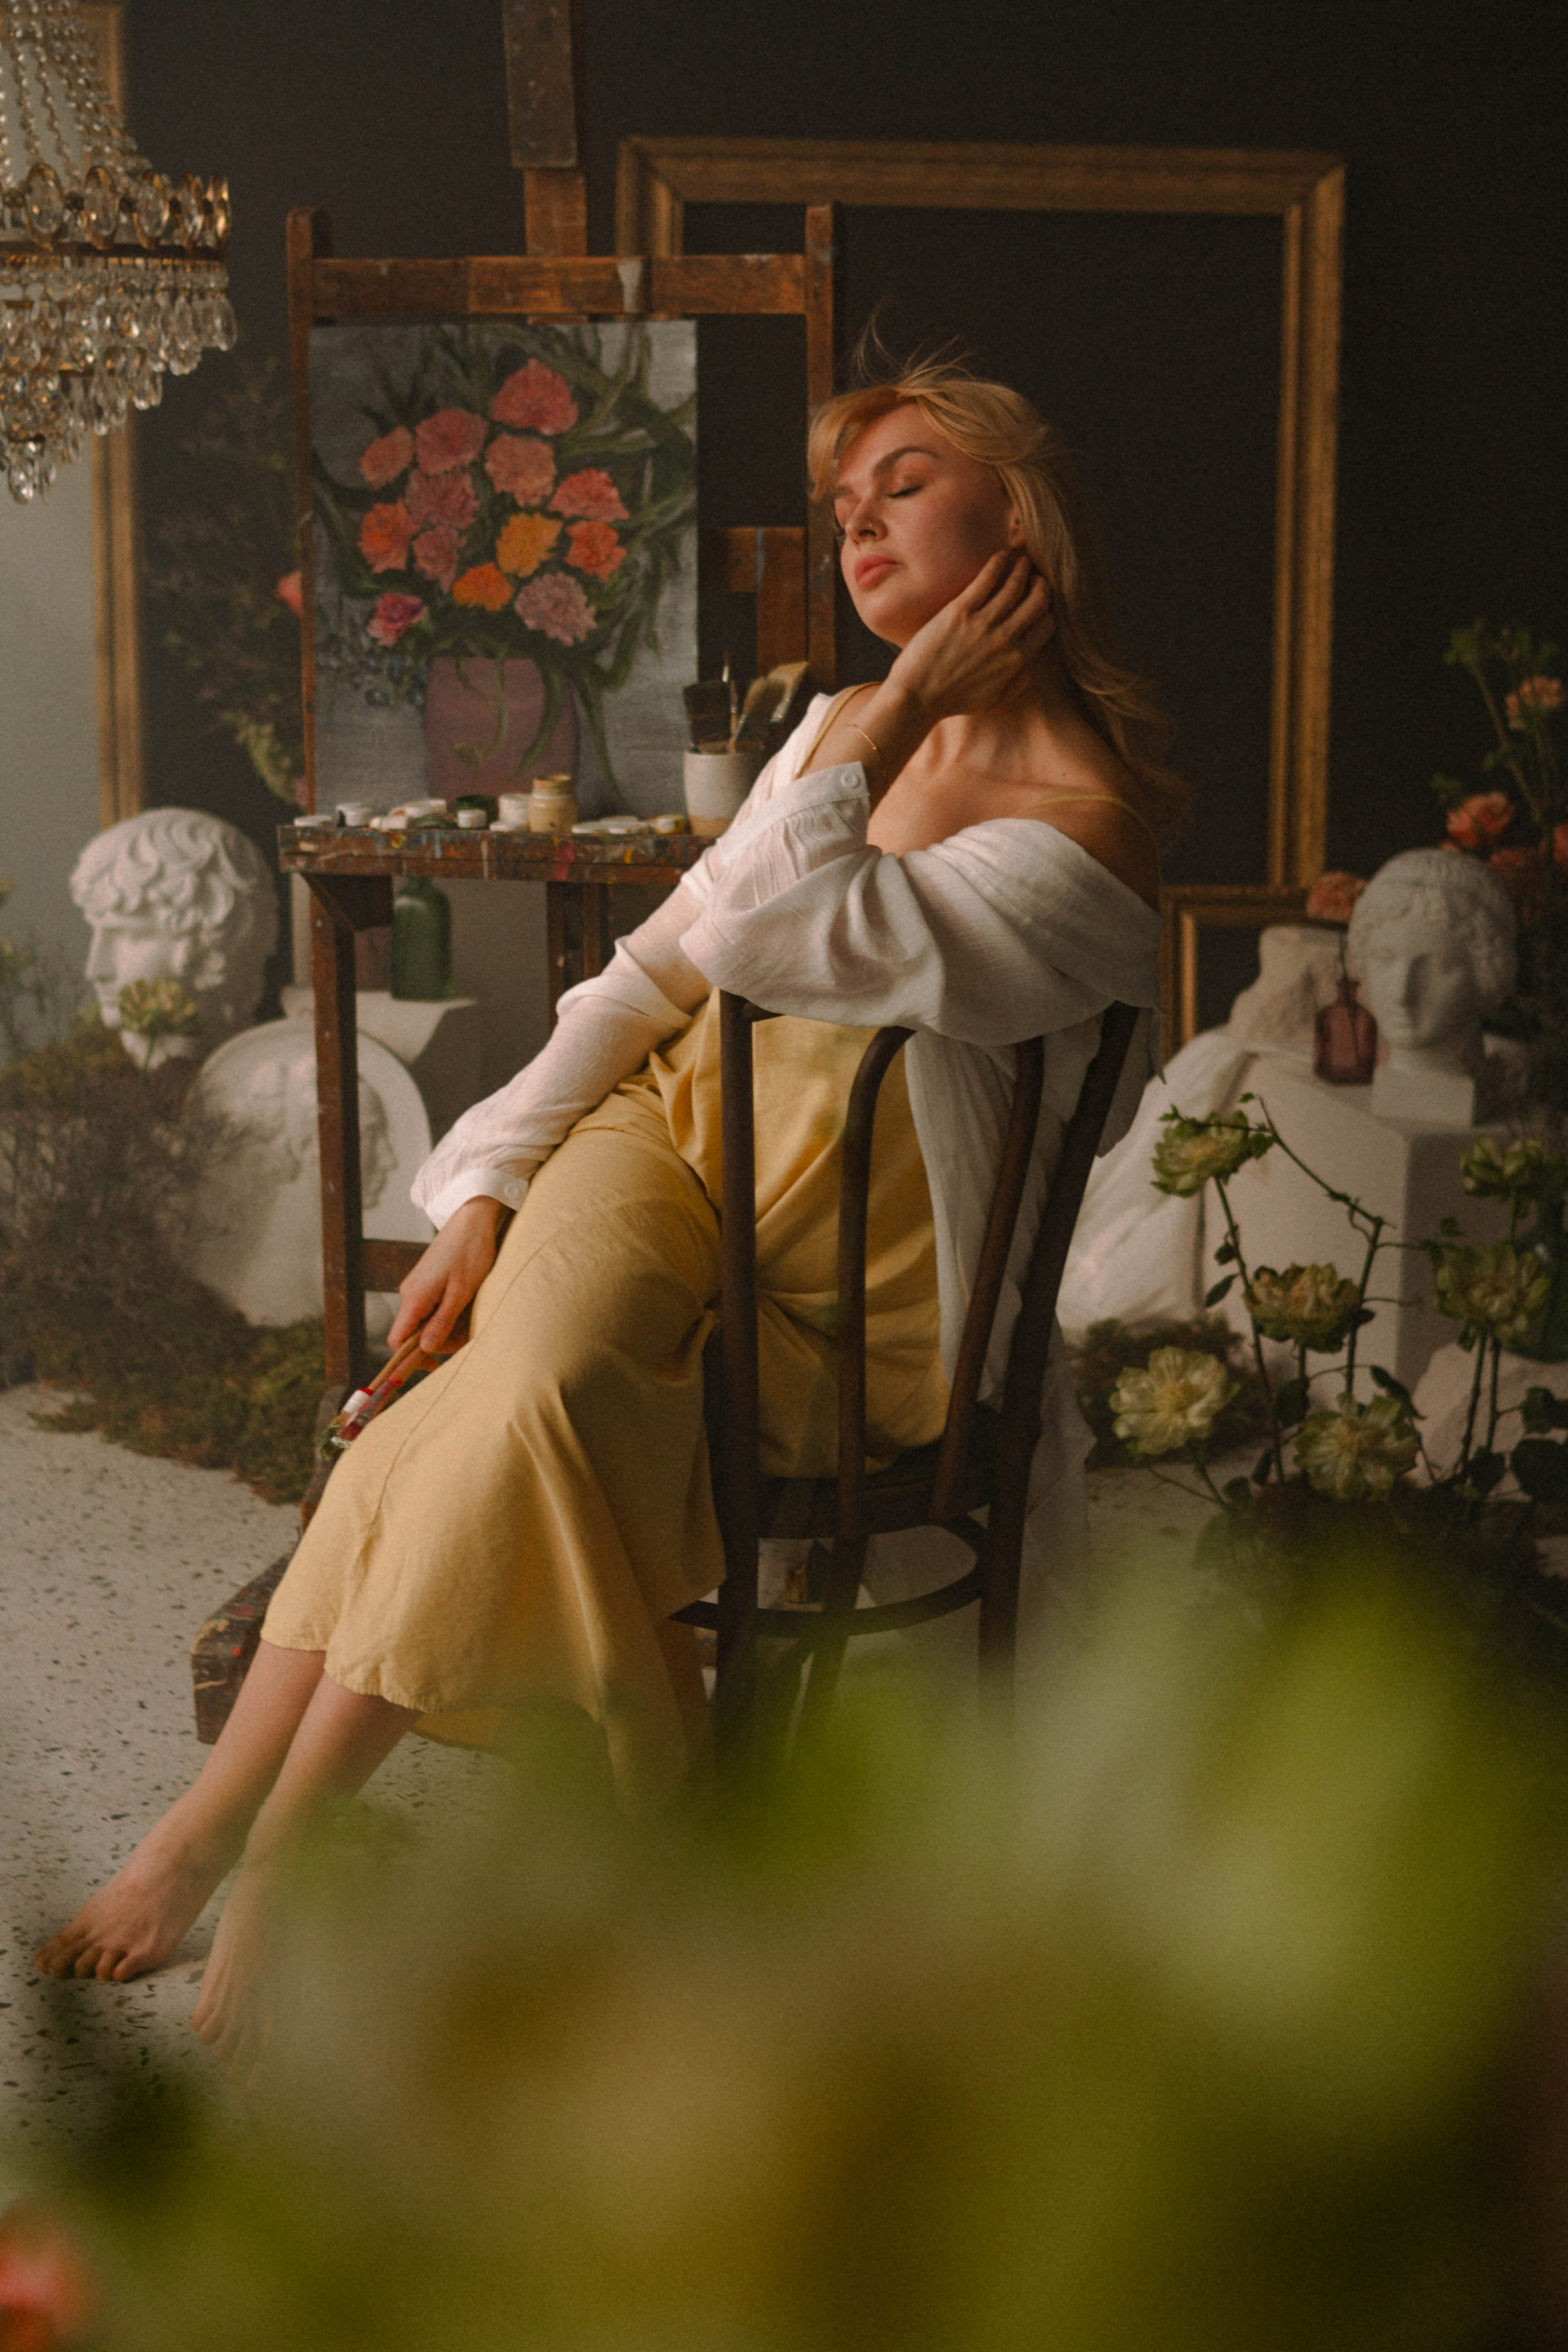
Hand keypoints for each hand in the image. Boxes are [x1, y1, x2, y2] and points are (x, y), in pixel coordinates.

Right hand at [386, 1194, 506, 1354]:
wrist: (473, 1219)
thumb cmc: (470, 1253)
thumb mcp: (461, 1293)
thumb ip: (442, 1322)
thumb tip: (425, 1349)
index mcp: (414, 1298)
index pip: (397, 1340)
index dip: (411, 1358)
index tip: (435, 1365)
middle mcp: (410, 1294)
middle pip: (415, 1334)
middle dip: (441, 1341)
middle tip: (468, 1337)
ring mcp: (418, 1287)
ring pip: (427, 1322)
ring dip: (449, 1327)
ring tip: (473, 1317)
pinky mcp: (428, 1282)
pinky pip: (434, 1308)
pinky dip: (450, 1313)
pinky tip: (468, 1306)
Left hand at [888, 551, 1053, 727]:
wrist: (917, 697)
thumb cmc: (953, 700)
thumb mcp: (994, 701)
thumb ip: (1018, 684)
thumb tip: (1031, 668)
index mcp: (1017, 660)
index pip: (1046, 624)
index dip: (1046, 610)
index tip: (1038, 602)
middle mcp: (1005, 639)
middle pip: (1038, 601)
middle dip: (1040, 585)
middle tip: (1033, 578)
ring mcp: (983, 623)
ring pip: (1015, 585)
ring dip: (1022, 568)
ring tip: (1021, 561)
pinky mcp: (960, 611)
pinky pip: (986, 579)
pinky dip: (997, 564)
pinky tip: (1000, 556)